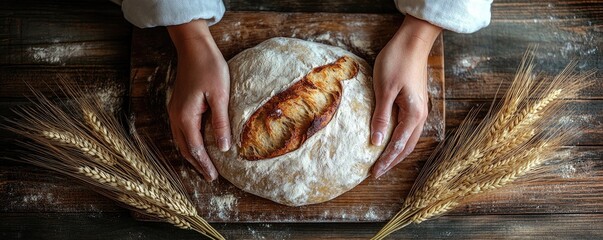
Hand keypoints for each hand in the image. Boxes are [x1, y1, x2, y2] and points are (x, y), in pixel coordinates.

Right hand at [167, 19, 230, 181]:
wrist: (193, 47)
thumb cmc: (209, 67)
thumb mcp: (220, 95)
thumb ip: (220, 122)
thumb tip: (223, 148)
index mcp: (186, 117)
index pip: (195, 149)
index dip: (204, 165)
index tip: (214, 177)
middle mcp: (176, 117)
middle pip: (185, 148)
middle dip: (197, 164)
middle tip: (210, 177)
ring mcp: (175, 110)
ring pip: (182, 140)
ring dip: (192, 155)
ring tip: (204, 166)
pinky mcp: (178, 105)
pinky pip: (182, 131)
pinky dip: (190, 143)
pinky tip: (199, 145)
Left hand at [371, 16, 441, 177]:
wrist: (413, 41)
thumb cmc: (397, 62)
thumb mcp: (384, 90)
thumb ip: (381, 117)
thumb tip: (376, 142)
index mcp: (413, 115)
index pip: (397, 145)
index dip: (385, 160)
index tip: (373, 173)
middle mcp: (420, 115)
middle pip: (407, 146)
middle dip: (392, 160)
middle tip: (376, 172)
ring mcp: (420, 109)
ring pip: (409, 138)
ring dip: (396, 151)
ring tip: (383, 161)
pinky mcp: (416, 102)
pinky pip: (409, 128)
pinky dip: (400, 139)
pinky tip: (391, 140)